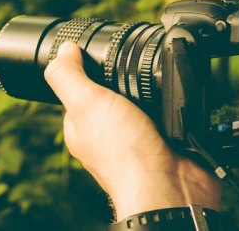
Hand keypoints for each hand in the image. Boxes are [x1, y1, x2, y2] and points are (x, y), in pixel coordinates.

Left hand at [44, 41, 220, 219]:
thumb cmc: (124, 154)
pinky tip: (173, 103)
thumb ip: (69, 76)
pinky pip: (169, 113)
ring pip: (143, 101)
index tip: (99, 54)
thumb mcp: (85, 104)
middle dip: (125, 79)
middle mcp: (107, 134)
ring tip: (156, 91)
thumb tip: (64, 50)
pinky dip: (174, 105)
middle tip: (134, 73)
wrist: (169, 187)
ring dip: (153, 92)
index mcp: (82, 126)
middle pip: (114, 92)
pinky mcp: (165, 140)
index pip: (79, 88)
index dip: (87, 69)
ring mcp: (137, 138)